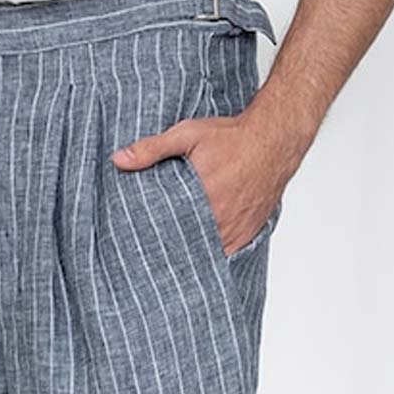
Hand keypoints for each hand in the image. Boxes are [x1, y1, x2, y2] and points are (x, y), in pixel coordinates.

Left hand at [111, 95, 310, 256]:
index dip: (155, 241)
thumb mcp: (187, 135)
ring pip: (208, 253)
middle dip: (171, 250)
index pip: (169, 232)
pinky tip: (199, 253)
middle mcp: (220, 219)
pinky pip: (227, 253)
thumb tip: (119, 160)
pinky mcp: (247, 233)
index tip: (140, 246)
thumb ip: (152, 149)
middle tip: (153, 255)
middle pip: (188, 246)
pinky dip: (214, 254)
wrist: (274, 140)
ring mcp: (235, 229)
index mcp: (202, 198)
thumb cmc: (233, 137)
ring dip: (192, 253)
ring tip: (173, 258)